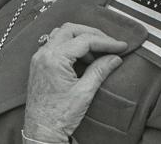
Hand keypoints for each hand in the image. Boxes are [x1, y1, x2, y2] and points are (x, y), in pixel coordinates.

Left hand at [23, 23, 126, 141]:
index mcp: (54, 58)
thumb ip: (100, 70)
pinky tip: (83, 59)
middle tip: (110, 43)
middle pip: (70, 30)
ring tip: (98, 53)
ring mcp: (39, 58)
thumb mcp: (84, 93)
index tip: (121, 46)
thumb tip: (114, 58)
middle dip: (92, 34)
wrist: (41, 131)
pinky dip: (71, 47)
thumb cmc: (59, 116)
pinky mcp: (39, 65)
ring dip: (81, 39)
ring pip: (61, 35)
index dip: (105, 41)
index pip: (84, 40)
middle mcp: (43, 54)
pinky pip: (55, 46)